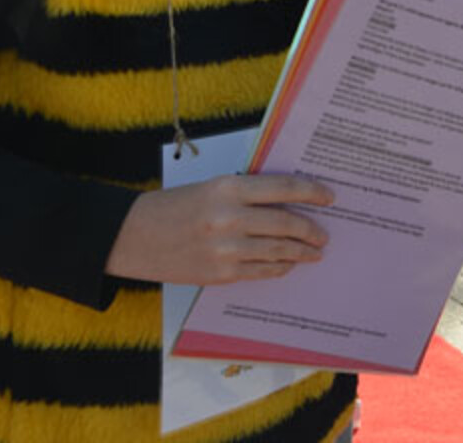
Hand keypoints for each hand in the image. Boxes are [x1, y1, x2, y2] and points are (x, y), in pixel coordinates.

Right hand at [104, 173, 333, 284]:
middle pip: (286, 222)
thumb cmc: (176, 206)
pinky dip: (279, 267)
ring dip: (301, 252)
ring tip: (314, 251)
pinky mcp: (219, 274)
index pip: (284, 187)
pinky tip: (288, 264)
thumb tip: (290, 201)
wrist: (133, 236)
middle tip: (324, 234)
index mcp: (228, 188)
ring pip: (277, 250)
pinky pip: (260, 271)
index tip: (330, 196)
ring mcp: (225, 249)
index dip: (312, 192)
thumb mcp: (212, 188)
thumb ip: (248, 194)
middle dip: (311, 229)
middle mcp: (229, 217)